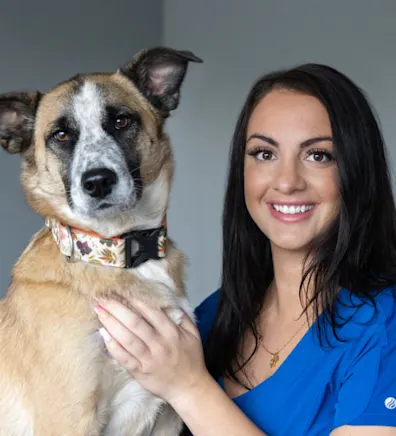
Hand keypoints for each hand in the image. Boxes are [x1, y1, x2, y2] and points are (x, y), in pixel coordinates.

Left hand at [94, 298, 208, 403]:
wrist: (189, 388)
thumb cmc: (191, 359)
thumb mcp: (193, 334)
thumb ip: (182, 316)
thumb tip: (168, 300)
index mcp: (172, 333)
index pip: (151, 312)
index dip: (135, 300)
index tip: (122, 291)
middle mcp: (159, 344)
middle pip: (135, 323)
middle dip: (117, 308)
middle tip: (102, 298)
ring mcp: (148, 359)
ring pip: (127, 339)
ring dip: (111, 323)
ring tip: (98, 311)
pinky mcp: (140, 372)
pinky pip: (123, 358)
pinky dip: (112, 346)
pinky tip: (103, 333)